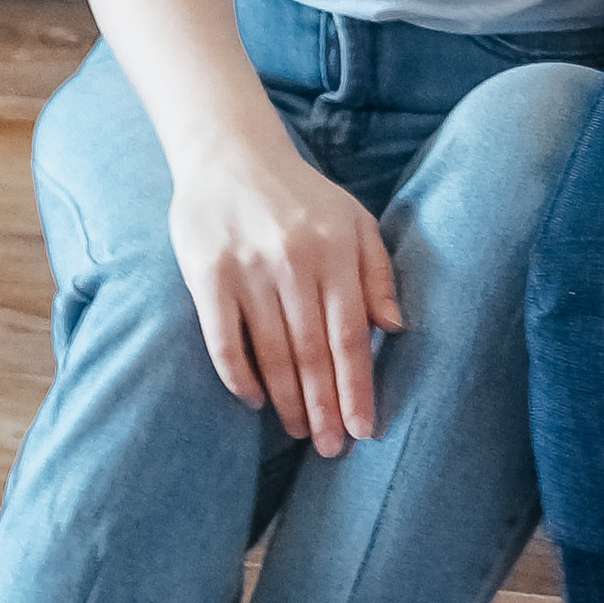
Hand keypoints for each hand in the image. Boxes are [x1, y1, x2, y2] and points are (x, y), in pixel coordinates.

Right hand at [166, 143, 402, 455]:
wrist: (230, 153)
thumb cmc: (302, 196)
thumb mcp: (355, 221)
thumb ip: (378, 274)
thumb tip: (396, 329)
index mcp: (336, 250)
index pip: (351, 336)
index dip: (358, 388)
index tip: (364, 429)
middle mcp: (294, 262)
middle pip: (313, 352)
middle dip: (325, 407)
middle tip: (331, 449)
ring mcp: (248, 269)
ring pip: (272, 352)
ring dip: (287, 400)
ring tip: (298, 434)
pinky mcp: (207, 274)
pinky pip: (224, 339)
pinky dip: (239, 376)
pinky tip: (254, 401)